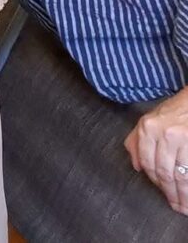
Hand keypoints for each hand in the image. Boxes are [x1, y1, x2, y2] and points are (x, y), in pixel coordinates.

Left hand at [126, 88, 187, 212]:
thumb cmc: (174, 111)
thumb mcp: (149, 121)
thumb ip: (137, 142)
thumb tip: (136, 167)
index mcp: (147, 128)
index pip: (148, 162)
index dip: (155, 182)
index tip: (162, 193)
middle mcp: (162, 133)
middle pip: (164, 171)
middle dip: (170, 192)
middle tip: (176, 207)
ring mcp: (181, 138)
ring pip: (180, 173)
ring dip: (183, 193)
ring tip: (185, 206)